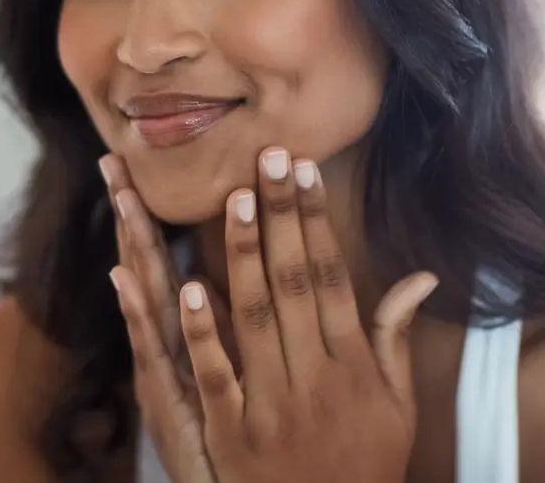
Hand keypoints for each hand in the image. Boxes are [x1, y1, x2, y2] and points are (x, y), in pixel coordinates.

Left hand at [109, 147, 438, 482]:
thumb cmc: (362, 462)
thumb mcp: (396, 406)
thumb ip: (394, 338)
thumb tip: (421, 278)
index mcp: (353, 364)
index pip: (331, 277)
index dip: (316, 222)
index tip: (303, 172)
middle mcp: (316, 378)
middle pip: (294, 283)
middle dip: (282, 217)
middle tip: (268, 158)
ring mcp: (273, 404)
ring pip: (256, 318)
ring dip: (244, 256)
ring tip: (236, 199)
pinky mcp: (232, 432)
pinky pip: (217, 374)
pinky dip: (203, 332)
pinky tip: (189, 286)